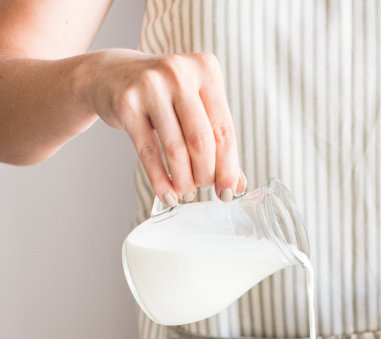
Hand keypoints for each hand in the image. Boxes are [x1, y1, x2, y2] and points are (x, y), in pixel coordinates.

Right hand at [76, 49, 245, 204]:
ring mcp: (150, 86)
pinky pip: (149, 152)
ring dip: (184, 181)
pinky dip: (160, 180)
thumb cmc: (164, 96)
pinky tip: (166, 195)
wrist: (112, 75)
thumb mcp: (195, 108)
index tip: (228, 192)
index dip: (228, 167)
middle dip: (205, 175)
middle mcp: (178, 73)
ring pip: (176, 149)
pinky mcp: (127, 104)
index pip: (224, 129)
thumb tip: (236, 185)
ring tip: (185, 192)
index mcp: (206, 69)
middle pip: (201, 141)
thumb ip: (217, 142)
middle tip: (202, 188)